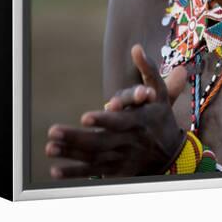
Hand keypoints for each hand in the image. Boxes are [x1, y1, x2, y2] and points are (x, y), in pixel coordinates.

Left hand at [45, 44, 186, 177]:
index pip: (119, 122)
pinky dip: (75, 174)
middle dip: (76, 138)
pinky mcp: (116, 171)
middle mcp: (129, 142)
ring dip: (70, 154)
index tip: (85, 117)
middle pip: (100, 142)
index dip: (103, 120)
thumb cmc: (160, 116)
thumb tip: (136, 47)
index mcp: (139, 121)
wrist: (171, 153)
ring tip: (50, 147)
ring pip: (93, 158)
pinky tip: (55, 171)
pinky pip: (93, 174)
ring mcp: (122, 159)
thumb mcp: (159, 92)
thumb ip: (148, 69)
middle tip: (53, 132)